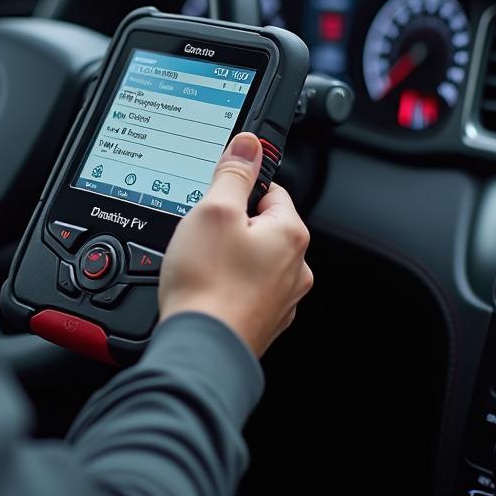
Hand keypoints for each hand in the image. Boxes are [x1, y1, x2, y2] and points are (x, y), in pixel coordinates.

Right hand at [158, 133, 313, 357]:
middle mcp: (295, 268)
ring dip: (227, 256)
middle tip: (202, 234)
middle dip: (230, 226)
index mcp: (290, 234)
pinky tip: (204, 288)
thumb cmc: (208, 284)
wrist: (201, 350)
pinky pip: (243, 288)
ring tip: (200, 264)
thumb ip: (234, 173)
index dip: (238, 189)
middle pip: (260, 226)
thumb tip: (249, 145)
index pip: (270, 190)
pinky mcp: (262, 321)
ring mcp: (281, 299)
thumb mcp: (214, 210)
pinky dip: (225, 285)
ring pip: (251, 259)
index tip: (216, 198)